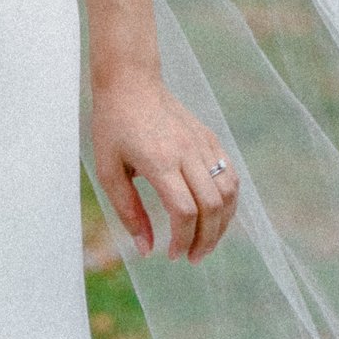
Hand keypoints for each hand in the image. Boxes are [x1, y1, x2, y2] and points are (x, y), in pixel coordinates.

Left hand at [90, 70, 238, 262]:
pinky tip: (216, 215)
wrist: (131, 82)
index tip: (172, 255)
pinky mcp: (210, 138)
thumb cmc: (113, 126)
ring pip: (227, 192)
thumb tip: (146, 249)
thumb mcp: (108, 170)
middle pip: (211, 206)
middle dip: (206, 239)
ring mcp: (202, 143)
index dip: (182, 239)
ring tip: (207, 242)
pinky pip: (230, 175)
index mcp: (159, 161)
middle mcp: (186, 152)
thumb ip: (128, 211)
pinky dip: (228, 201)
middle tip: (193, 257)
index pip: (184, 211)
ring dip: (222, 224)